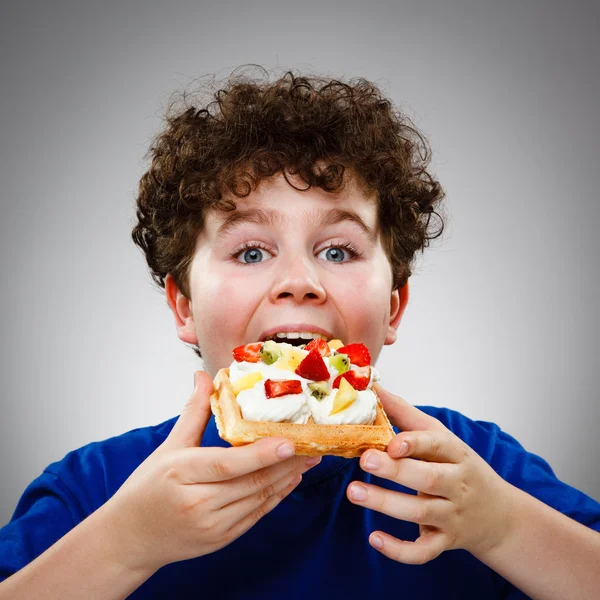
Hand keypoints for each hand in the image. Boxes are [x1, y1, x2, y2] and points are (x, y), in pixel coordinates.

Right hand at [100, 371, 319, 572]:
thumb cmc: (147, 488)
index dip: (262, 454)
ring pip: (259, 499)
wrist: (130, 538)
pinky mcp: (221, 539)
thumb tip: (204, 376)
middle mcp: (197, 503)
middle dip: (288, 463)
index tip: (291, 441)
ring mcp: (211, 525)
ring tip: (309, 458)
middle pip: (252, 482)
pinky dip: (276, 496)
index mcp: (181, 473)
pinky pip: (256, 515)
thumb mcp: (169, 446)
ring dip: (288, 479)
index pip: (228, 464)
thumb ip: (194, 411)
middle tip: (313, 444)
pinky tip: (290, 480)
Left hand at [346, 384, 514, 564]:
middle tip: (365, 458)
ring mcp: (452, 515)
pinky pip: (423, 550)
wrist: (497, 515)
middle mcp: (457, 485)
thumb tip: (374, 388)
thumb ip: (406, 415)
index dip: (415, 442)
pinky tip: (374, 539)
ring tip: (354, 492)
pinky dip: (400, 549)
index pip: (438, 445)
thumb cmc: (458, 467)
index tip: (391, 440)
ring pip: (420, 511)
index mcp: (456, 454)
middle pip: (428, 478)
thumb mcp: (439, 437)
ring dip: (386, 503)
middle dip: (396, 470)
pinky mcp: (444, 541)